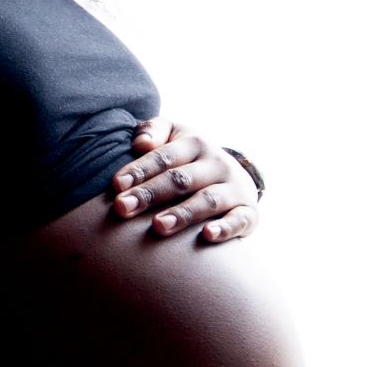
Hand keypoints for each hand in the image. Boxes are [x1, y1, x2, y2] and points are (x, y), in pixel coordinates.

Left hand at [111, 118, 258, 242]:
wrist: (235, 177)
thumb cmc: (187, 158)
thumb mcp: (172, 136)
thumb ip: (152, 131)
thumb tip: (140, 144)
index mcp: (195, 143)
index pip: (164, 156)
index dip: (139, 170)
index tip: (116, 186)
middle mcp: (217, 163)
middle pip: (180, 179)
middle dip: (150, 194)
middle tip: (123, 208)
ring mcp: (234, 188)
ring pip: (207, 200)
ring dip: (182, 213)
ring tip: (158, 226)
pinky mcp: (248, 213)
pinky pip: (239, 220)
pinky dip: (225, 228)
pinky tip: (207, 235)